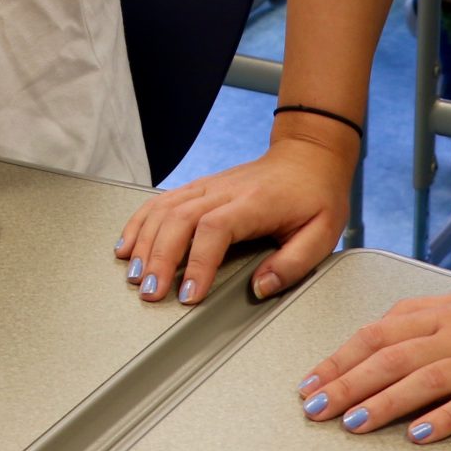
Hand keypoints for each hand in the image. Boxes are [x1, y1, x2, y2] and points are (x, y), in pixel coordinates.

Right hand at [115, 123, 355, 304]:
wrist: (308, 154)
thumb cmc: (316, 194)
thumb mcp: (322, 234)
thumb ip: (292, 265)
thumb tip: (260, 288)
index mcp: (255, 203)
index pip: (215, 229)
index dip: (198, 263)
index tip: (189, 295)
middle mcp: (225, 190)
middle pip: (179, 219)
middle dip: (159, 258)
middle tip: (149, 291)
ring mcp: (208, 185)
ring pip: (164, 208)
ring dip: (143, 241)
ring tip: (133, 274)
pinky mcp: (199, 186)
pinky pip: (161, 200)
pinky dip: (140, 222)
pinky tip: (127, 243)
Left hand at [296, 269, 450, 443]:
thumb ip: (425, 319)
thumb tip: (380, 338)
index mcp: (441, 312)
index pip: (377, 333)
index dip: (339, 358)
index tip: (309, 382)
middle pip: (390, 356)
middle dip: (346, 383)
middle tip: (314, 407)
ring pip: (424, 377)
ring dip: (384, 401)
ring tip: (353, 421)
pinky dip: (446, 416)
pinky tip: (422, 433)